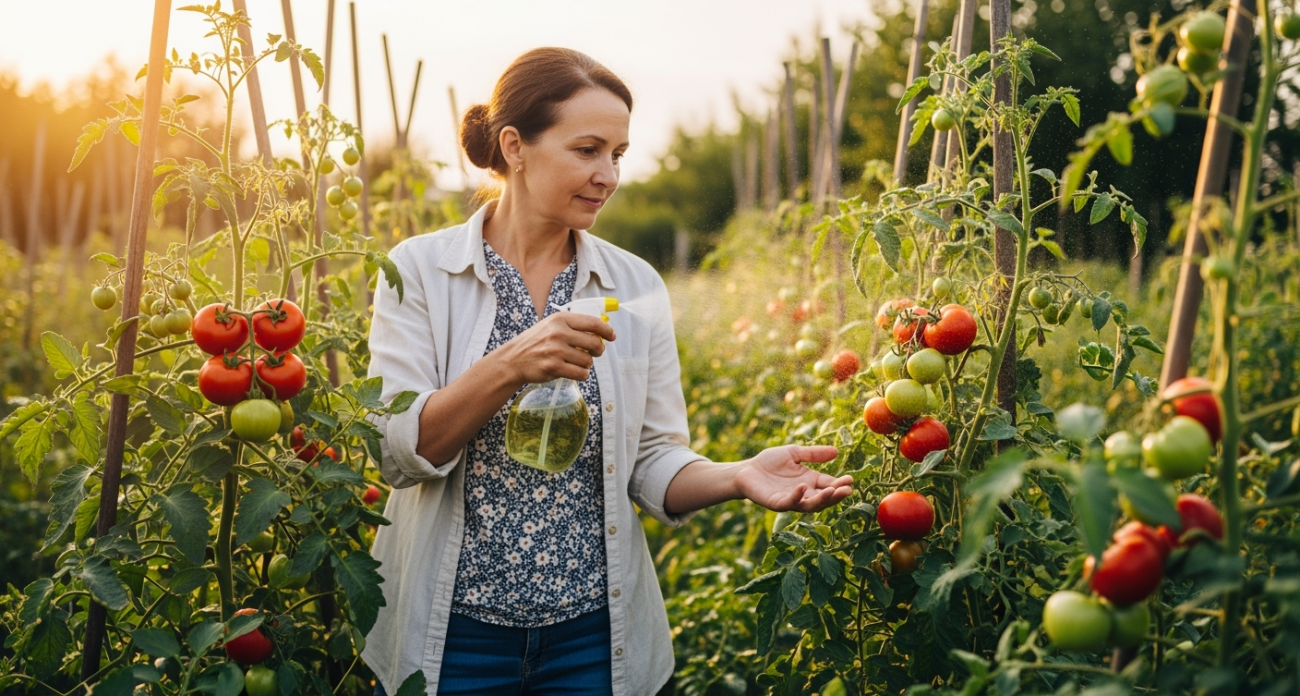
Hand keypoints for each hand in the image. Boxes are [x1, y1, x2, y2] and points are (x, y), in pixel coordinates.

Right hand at [495, 312, 615, 384]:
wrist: (513, 359)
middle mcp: (559, 333)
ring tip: (575, 362)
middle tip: (594, 353)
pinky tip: (573, 371)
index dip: (606, 330)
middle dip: (598, 350)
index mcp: (560, 319)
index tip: (612, 336)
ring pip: (588, 361)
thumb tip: (601, 332)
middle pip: (595, 343)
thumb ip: (573, 327)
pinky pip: (581, 374)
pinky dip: (581, 375)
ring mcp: (556, 351)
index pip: (592, 323)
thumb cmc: (535, 342)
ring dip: (586, 364)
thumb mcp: (551, 326)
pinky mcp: (554, 367)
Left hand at [734, 445, 852, 512]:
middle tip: (847, 490)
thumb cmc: (769, 462)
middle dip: (836, 495)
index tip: (850, 479)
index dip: (840, 483)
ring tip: (833, 491)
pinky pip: (789, 502)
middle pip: (823, 498)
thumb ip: (813, 454)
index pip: (828, 484)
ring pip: (810, 504)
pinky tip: (802, 487)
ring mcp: (791, 500)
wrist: (746, 470)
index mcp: (809, 481)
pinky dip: (797, 496)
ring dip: (822, 499)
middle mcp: (803, 493)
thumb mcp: (794, 453)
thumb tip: (837, 451)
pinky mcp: (777, 503)